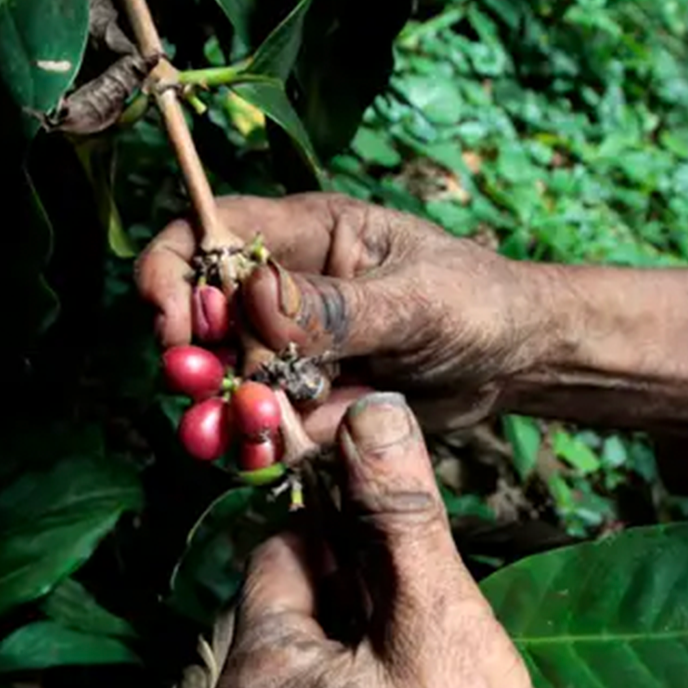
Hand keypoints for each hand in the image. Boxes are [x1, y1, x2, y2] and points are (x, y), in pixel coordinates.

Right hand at [137, 192, 687, 453]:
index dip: (173, 275)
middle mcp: (283, 292)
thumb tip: (250, 304)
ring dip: (226, 413)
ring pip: (227, 382)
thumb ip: (336, 308)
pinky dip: (262, 443)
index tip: (175, 327)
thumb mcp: (416, 299)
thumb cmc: (476, 301)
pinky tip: (276, 453)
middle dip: (195, 361)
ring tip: (251, 435)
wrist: (513, 361)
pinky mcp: (306, 400)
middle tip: (207, 396)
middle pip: (201, 319)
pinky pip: (265, 424)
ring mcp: (290, 351)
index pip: (206, 234)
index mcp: (301, 236)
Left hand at [218, 391, 579, 687]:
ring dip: (386, 642)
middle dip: (371, 589)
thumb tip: (372, 413)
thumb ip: (398, 515)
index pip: (280, 552)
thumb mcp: (434, 618)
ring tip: (452, 665)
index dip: (344, 527)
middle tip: (441, 605)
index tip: (405, 528)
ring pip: (331, 665)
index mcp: (256, 673)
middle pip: (305, 610)